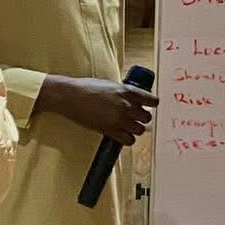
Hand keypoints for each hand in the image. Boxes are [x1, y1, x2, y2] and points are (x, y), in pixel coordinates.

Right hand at [40, 76, 155, 145]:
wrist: (71, 96)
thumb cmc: (88, 87)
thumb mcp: (111, 85)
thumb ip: (124, 92)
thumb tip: (133, 98)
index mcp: (128, 91)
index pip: (152, 101)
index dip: (152, 104)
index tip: (149, 106)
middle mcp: (127, 106)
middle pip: (147, 118)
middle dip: (142, 118)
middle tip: (135, 117)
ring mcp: (119, 119)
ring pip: (140, 130)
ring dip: (135, 129)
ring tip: (127, 126)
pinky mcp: (110, 131)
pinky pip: (129, 140)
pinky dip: (127, 139)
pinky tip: (122, 135)